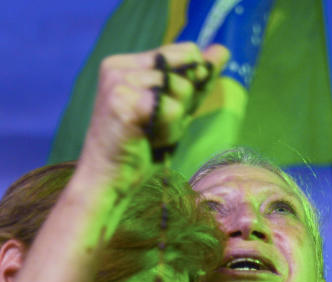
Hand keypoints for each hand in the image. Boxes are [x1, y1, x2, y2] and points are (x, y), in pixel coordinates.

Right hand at [76, 42, 229, 195]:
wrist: (108, 181)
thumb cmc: (139, 149)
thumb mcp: (174, 108)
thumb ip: (196, 80)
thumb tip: (223, 50)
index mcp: (125, 62)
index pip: (183, 51)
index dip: (191, 81)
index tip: (166, 109)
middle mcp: (118, 66)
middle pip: (184, 66)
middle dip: (183, 101)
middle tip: (155, 126)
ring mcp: (118, 81)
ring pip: (179, 89)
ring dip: (175, 121)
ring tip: (150, 135)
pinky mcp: (123, 102)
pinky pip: (171, 109)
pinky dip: (169, 130)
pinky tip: (148, 140)